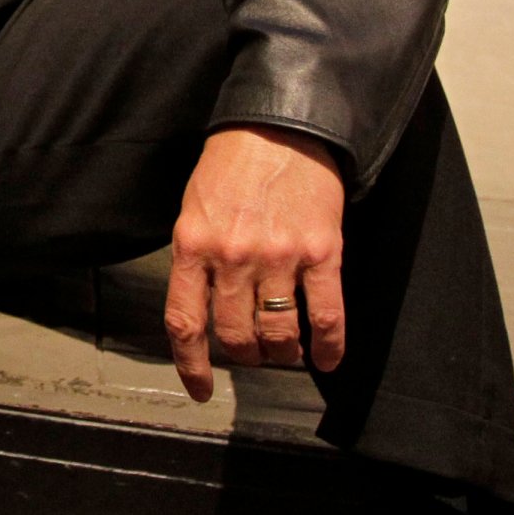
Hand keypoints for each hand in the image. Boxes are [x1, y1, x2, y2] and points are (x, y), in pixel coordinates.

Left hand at [163, 126, 345, 402]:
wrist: (281, 125)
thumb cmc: (233, 165)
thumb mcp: (194, 207)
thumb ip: (197, 257)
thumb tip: (203, 308)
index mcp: (193, 245)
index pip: (185, 322)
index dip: (191, 365)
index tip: (200, 388)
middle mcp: (233, 256)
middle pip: (236, 336)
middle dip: (246, 355)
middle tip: (255, 351)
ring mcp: (279, 256)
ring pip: (279, 334)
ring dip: (282, 353)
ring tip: (286, 350)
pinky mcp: (322, 253)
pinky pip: (326, 316)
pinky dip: (328, 347)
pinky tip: (326, 358)